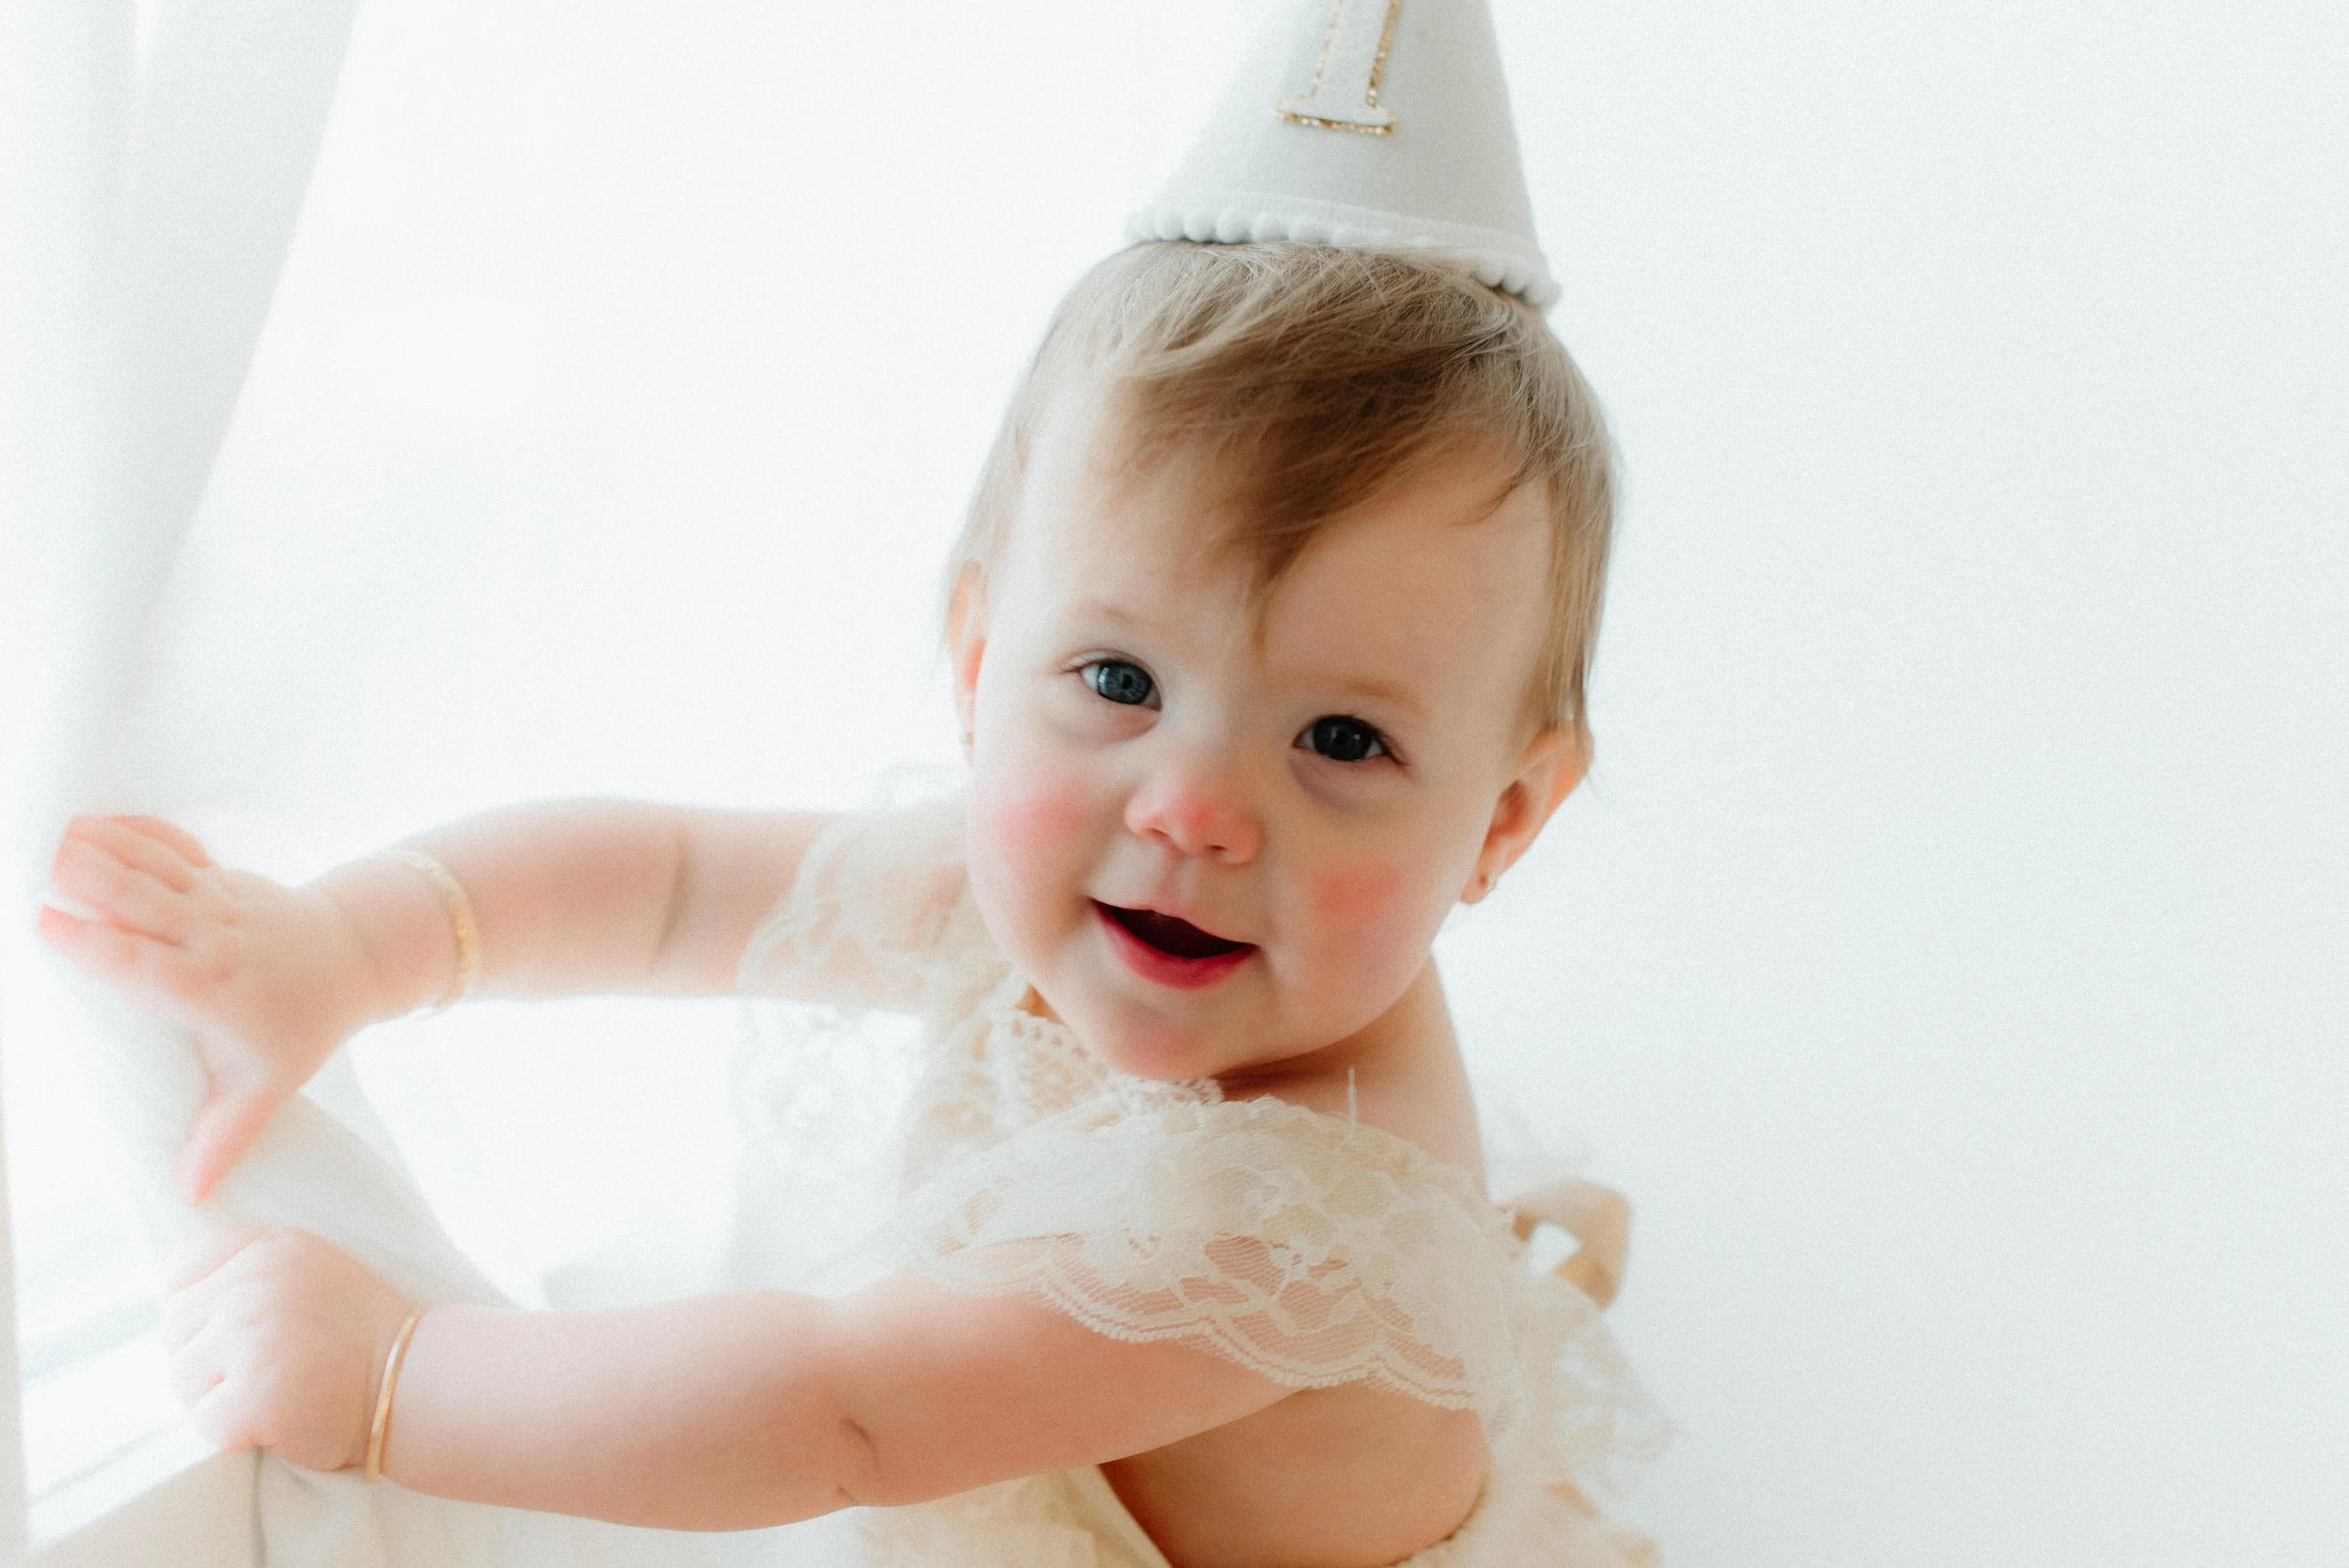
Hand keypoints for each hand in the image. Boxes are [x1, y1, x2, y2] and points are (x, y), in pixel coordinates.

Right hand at [38, 815, 384, 1201]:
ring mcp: (217, 900)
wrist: (355, 957)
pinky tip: (92, 816)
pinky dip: (136, 829)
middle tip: (33, 861)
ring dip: (102, 845)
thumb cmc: (303, 1025)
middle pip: (142, 902)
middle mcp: (211, 937)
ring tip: (48, 831)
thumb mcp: (269, 1084)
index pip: (144, 964)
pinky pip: (175, 848)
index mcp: (211, 989)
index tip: (45, 923)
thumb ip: (225, 1135)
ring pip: (154, 867)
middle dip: (87, 879)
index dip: (96, 943)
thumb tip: (190, 1194)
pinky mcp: (221, 877)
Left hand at [162, 1228, 415, 1472]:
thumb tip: (173, 1292)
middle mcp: (255, 1282)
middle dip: (209, 1357)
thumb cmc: (357, 1334)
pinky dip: (236, 1431)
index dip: (198, 1303)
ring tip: (277, 1389)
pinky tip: (279, 1416)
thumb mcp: (310, 1268)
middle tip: (270, 1364)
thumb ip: (249, 1265)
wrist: (413, 1383)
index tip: (236, 1324)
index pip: (180, 1266)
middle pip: (173, 1328)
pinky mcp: (253, 1395)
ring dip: (219, 1395)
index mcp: (268, 1247)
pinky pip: (207, 1421)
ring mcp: (252, 1337)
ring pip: (182, 1377)